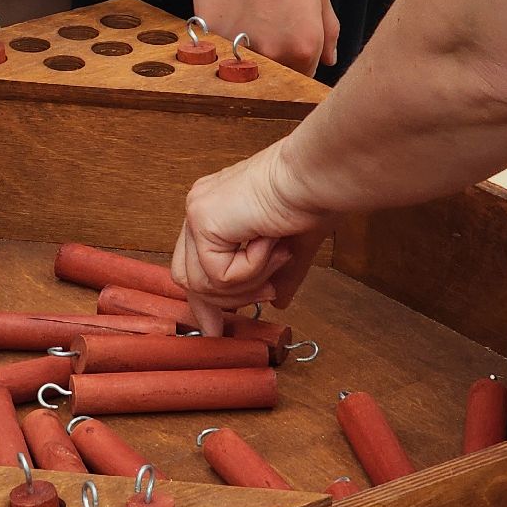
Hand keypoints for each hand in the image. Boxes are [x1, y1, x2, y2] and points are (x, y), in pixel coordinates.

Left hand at [170, 139, 338, 335]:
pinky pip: (219, 275)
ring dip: (248, 281)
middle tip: (268, 290)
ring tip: (278, 257)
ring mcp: (197, 213)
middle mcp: (200, 209)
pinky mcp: (203, 220)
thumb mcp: (291, 247)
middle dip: (227, 298)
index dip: (205, 300)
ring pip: (202, 283)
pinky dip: (252, 269)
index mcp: (216, 211)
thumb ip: (276, 274)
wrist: (318, 177)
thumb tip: (276, 302)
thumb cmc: (313, 198)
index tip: (217, 329)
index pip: (193, 265)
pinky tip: (270, 243)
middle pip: (188, 279)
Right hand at [192, 0, 340, 75]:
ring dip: (245, 50)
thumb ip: (327, 30)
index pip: (304, 76)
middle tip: (265, 26)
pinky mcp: (211, 38)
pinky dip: (221, 37)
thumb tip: (328, 59)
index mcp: (305, 46)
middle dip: (271, 60)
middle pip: (273, 74)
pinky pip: (218, 49)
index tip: (288, 46)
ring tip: (246, 15)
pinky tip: (227, 9)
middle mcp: (274, 54)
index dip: (297, 62)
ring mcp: (239, 49)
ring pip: (243, 65)